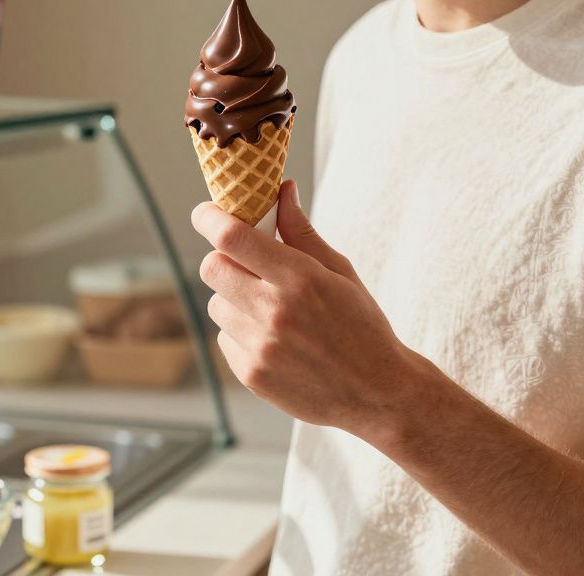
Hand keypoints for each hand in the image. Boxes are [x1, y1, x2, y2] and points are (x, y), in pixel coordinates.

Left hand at [192, 180, 423, 432]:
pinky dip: (241, 333)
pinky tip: (274, 339)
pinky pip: (224, 338)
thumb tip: (281, 190)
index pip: (232, 238)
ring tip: (269, 309)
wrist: (377, 392)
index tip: (206, 213)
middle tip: (246, 265)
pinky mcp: (251, 374)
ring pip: (216, 304)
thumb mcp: (339, 272)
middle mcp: (274, 311)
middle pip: (212, 268)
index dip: (210, 218)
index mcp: (299, 278)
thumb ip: (301, 232)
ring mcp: (260, 346)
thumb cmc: (362, 325)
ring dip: (233, 299)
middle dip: (223, 259)